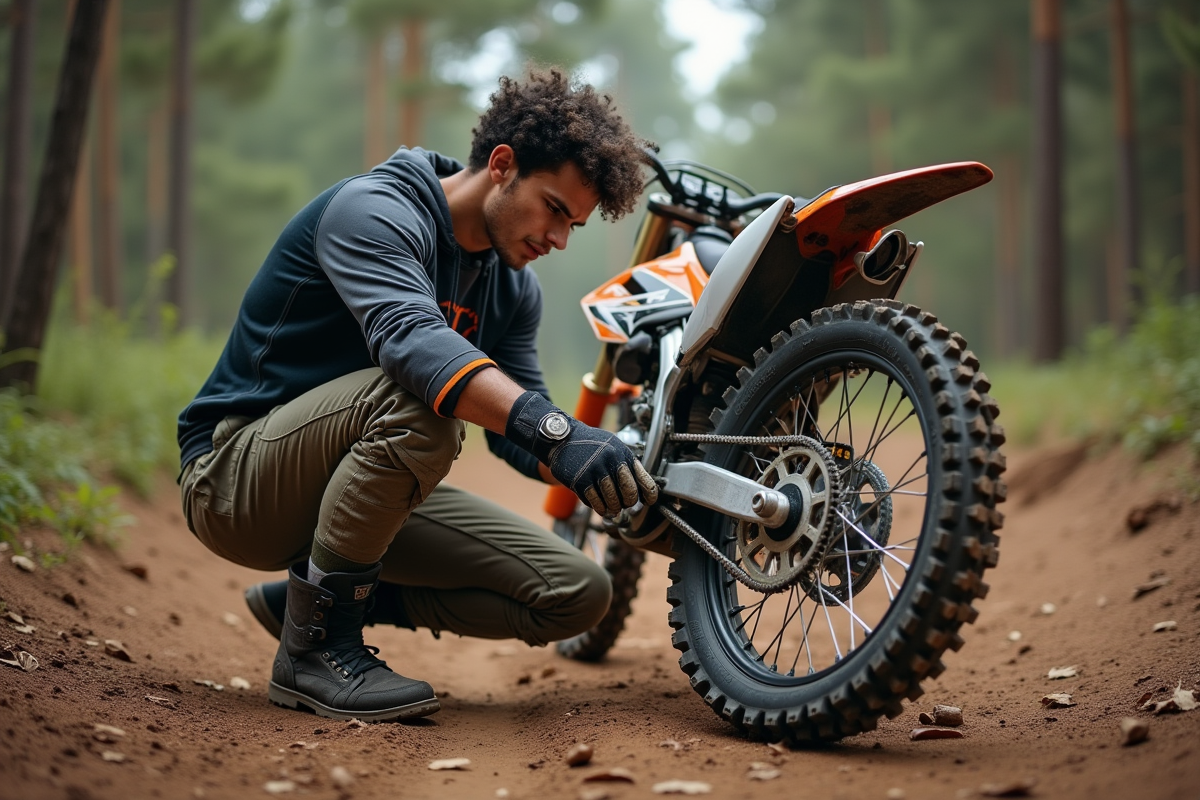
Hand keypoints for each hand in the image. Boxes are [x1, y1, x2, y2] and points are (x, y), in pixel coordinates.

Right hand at [506, 391, 658, 515]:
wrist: (562, 438)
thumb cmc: (590, 444)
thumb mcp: (613, 446)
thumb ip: (627, 463)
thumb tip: (641, 487)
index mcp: (623, 453)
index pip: (643, 478)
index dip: (649, 494)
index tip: (649, 502)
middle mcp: (611, 461)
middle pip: (629, 492)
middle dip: (629, 502)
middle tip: (625, 504)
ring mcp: (595, 470)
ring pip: (612, 500)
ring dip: (613, 507)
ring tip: (612, 508)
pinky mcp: (580, 480)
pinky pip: (594, 501)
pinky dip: (599, 507)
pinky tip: (600, 507)